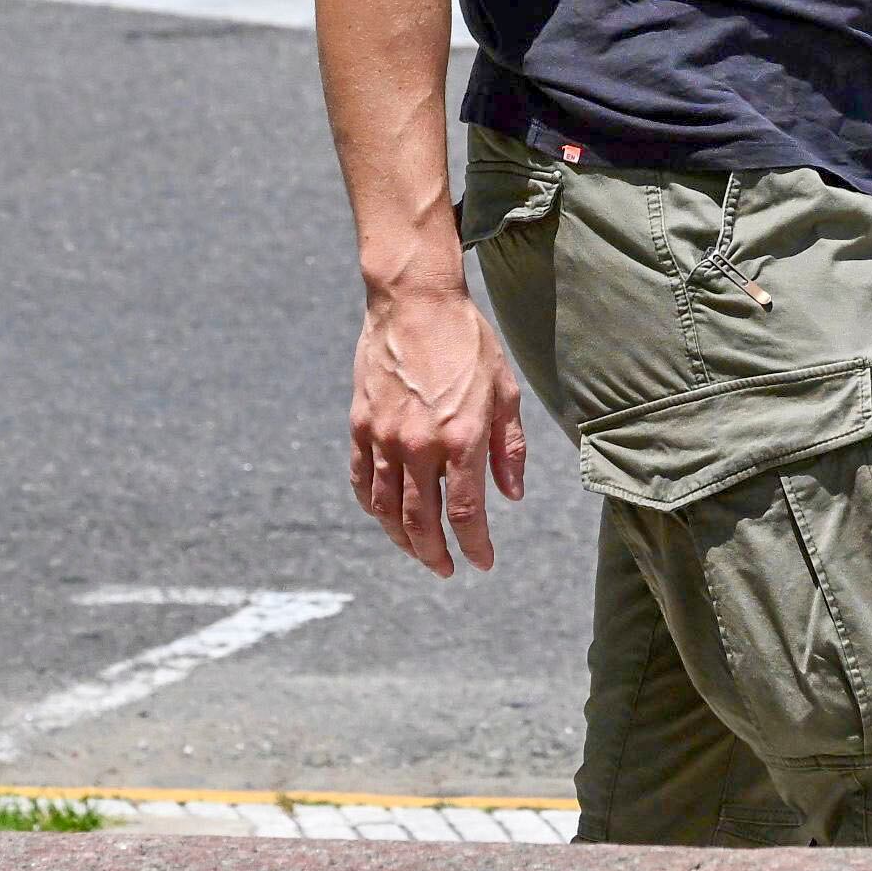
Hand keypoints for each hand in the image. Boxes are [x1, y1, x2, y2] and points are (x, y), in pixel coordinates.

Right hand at [349, 282, 526, 575]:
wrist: (415, 302)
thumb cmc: (469, 342)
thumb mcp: (505, 390)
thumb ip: (509, 448)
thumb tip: (511, 495)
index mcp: (462, 438)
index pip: (466, 512)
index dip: (474, 544)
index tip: (482, 561)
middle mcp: (419, 445)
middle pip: (421, 521)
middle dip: (435, 554)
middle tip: (447, 568)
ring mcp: (384, 438)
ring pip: (386, 509)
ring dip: (403, 539)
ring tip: (419, 551)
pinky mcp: (360, 426)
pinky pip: (361, 481)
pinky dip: (372, 507)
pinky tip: (386, 516)